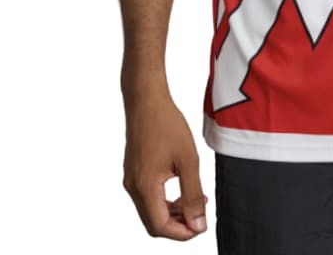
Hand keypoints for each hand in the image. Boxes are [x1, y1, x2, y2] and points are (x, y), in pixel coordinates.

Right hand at [122, 86, 208, 239]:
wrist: (146, 100)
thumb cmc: (166, 124)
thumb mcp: (188, 159)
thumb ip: (193, 194)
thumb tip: (198, 224)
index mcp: (144, 187)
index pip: (160, 227)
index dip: (182, 233)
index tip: (201, 226)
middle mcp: (133, 188)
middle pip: (153, 223)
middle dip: (178, 225)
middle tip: (200, 215)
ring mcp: (131, 180)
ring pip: (150, 211)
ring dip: (172, 213)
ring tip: (195, 202)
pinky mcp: (133, 171)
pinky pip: (147, 197)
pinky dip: (164, 200)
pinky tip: (182, 188)